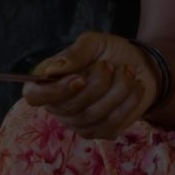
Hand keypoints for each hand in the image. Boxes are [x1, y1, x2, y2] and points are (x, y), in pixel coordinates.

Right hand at [22, 31, 157, 139]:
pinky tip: (136, 86)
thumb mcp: (95, 43)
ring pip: (95, 115)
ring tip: (128, 71)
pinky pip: (114, 122)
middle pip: (69, 107)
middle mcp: (60, 106)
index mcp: (49, 82)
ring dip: (118, 89)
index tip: (80, 78)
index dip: (55, 91)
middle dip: (97, 84)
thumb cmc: (110, 53)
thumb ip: (75, 53)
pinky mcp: (104, 131)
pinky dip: (130, 101)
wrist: (140, 66)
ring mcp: (81, 123)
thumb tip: (52, 70)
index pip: (34, 96)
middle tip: (109, 65)